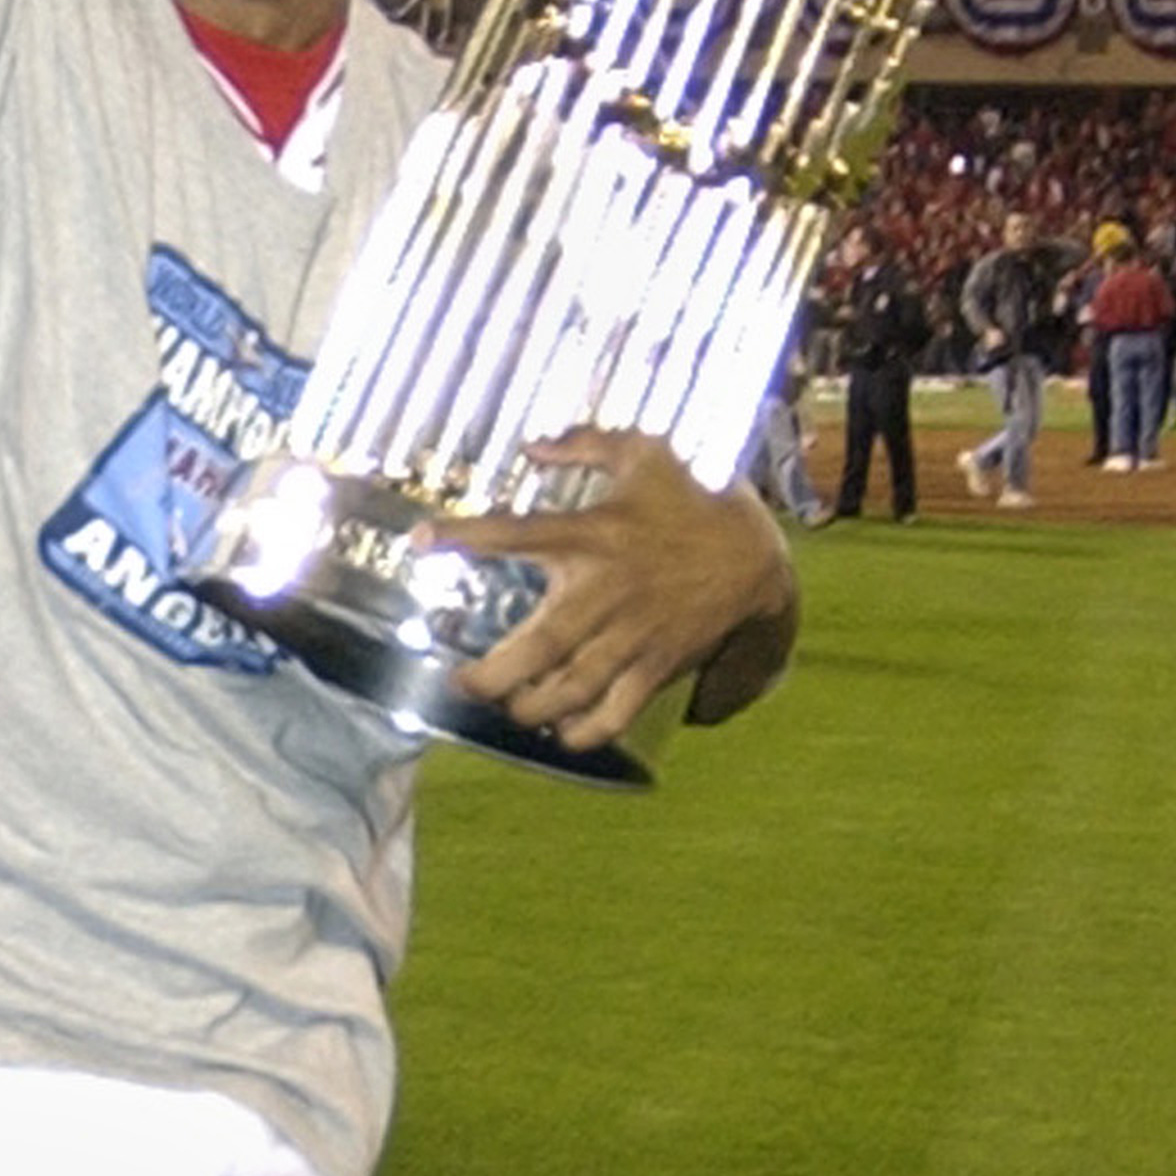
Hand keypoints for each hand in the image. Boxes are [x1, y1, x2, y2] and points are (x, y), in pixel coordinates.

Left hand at [444, 429, 796, 753]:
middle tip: (462, 681)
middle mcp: (604, 591)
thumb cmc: (693, 501)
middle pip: (535, 648)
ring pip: (568, 690)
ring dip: (528, 708)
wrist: (755, 556)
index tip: (421, 542)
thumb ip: (585, 443)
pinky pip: (615, 713)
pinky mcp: (656, 666)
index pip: (516, 534)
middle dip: (489, 676)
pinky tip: (562, 732)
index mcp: (592, 534)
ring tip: (507, 705)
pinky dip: (584, 732)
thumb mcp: (644, 454)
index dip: (465, 537)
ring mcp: (631, 636)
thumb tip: (533, 445)